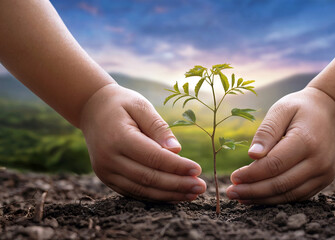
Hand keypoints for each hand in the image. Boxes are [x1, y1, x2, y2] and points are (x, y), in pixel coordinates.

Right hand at [79, 84, 205, 201]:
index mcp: (117, 137)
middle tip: (200, 186)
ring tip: (192, 194)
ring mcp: (105, 171)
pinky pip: (134, 192)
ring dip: (169, 194)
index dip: (177, 166)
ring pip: (141, 190)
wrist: (91, 108)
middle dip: (177, 184)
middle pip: (148, 177)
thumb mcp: (141, 106)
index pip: (152, 157)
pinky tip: (175, 196)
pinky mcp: (107, 178)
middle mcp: (108, 158)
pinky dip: (156, 196)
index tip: (197, 170)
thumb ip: (158, 128)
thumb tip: (177, 151)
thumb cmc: (121, 104)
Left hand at [226, 87, 334, 203]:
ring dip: (263, 199)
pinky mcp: (325, 180)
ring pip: (289, 195)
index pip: (274, 164)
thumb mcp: (281, 109)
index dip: (252, 174)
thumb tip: (252, 156)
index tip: (234, 177)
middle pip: (281, 184)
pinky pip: (298, 196)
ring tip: (241, 198)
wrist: (333, 111)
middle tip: (232, 192)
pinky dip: (277, 199)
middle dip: (253, 191)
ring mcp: (325, 173)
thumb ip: (267, 132)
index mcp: (307, 141)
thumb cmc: (301, 108)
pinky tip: (259, 197)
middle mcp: (319, 161)